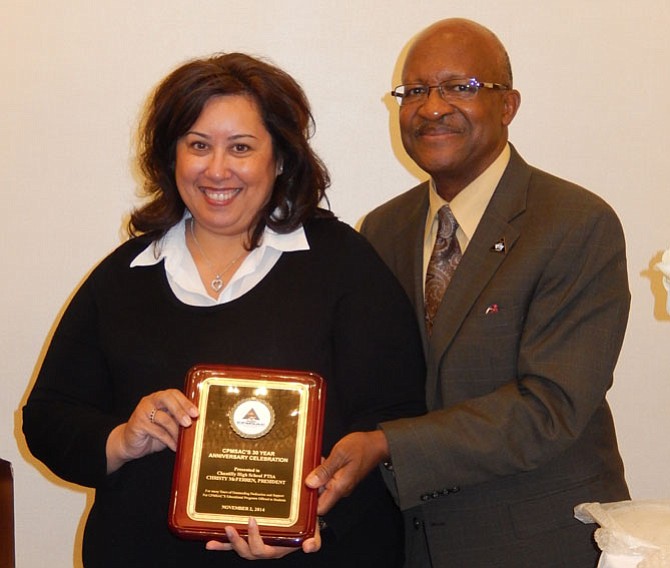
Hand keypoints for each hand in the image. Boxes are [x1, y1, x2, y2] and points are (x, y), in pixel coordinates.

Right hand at [106, 388, 198, 472]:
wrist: (130, 443)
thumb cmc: (152, 432)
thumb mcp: (168, 424)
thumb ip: (178, 419)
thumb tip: (196, 421)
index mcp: (160, 398)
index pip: (174, 393)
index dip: (186, 402)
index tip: (195, 413)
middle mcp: (151, 401)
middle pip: (167, 399)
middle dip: (180, 410)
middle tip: (189, 422)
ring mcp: (143, 411)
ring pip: (163, 417)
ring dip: (175, 430)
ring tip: (181, 440)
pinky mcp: (138, 424)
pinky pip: (157, 431)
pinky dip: (169, 440)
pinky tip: (174, 446)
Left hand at [205, 517, 320, 557]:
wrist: (301, 525)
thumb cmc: (305, 529)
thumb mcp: (312, 534)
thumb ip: (313, 541)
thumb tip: (308, 547)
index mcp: (276, 549)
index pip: (262, 549)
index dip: (254, 538)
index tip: (251, 520)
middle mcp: (263, 549)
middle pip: (247, 552)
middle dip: (237, 541)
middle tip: (231, 527)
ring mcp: (254, 545)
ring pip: (238, 549)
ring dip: (225, 545)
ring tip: (214, 538)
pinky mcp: (247, 539)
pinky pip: (233, 545)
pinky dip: (221, 545)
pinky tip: (210, 542)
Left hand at [305, 430, 388, 514]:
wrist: (376, 444)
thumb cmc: (361, 447)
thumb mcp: (340, 454)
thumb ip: (324, 470)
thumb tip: (310, 483)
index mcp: (340, 487)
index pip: (320, 508)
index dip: (308, 504)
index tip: (299, 493)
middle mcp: (340, 489)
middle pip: (319, 498)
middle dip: (310, 486)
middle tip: (306, 470)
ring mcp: (341, 485)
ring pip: (322, 488)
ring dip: (316, 477)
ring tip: (316, 462)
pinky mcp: (342, 479)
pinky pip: (327, 481)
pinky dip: (322, 473)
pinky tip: (322, 461)